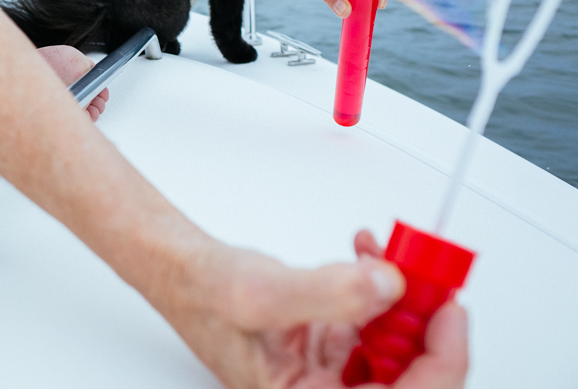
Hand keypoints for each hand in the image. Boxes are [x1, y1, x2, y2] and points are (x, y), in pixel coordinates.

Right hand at [150, 230, 467, 388]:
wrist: (181, 268)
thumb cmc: (201, 294)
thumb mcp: (262, 294)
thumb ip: (329, 292)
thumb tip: (389, 287)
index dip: (441, 362)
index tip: (451, 313)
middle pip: (404, 375)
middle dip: (421, 322)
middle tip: (427, 278)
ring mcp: (327, 367)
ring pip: (394, 346)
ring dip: (401, 298)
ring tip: (393, 259)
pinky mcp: (327, 338)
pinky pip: (373, 320)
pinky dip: (378, 285)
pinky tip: (369, 257)